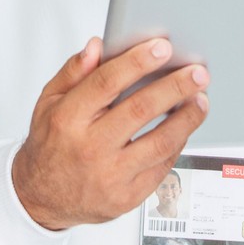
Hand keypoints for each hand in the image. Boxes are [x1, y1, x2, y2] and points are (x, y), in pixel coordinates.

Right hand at [10, 37, 209, 230]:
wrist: (43, 198)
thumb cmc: (50, 145)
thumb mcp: (49, 102)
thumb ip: (73, 72)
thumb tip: (96, 46)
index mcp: (68, 119)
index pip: (107, 82)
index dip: (138, 61)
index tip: (162, 47)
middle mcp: (90, 147)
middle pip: (141, 110)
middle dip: (175, 87)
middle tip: (197, 73)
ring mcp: (110, 175)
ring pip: (160, 141)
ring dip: (187, 118)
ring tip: (201, 100)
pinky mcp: (127, 197)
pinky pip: (161, 167)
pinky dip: (178, 144)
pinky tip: (185, 128)